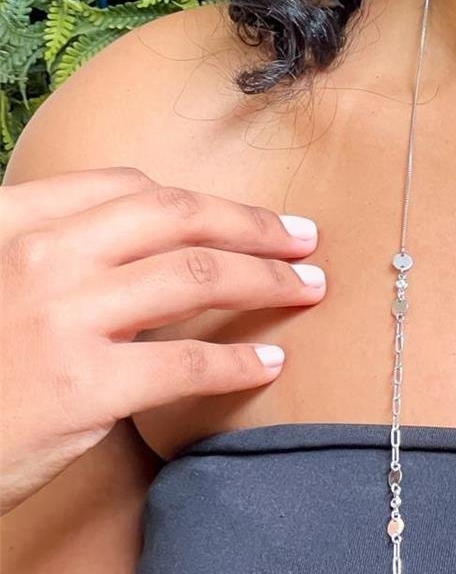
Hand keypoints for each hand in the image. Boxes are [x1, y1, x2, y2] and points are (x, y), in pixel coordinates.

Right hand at [0, 168, 325, 513]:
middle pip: (176, 218)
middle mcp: (39, 257)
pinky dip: (241, 362)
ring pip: (196, 277)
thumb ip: (57, 261)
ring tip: (308, 288)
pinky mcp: (84, 385)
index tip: (247, 216)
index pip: (127, 189)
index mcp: (14, 223)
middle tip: (304, 238)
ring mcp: (61, 318)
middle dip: (253, 223)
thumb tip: (140, 260)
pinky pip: (188, 363)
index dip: (203, 200)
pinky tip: (271, 363)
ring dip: (267, 278)